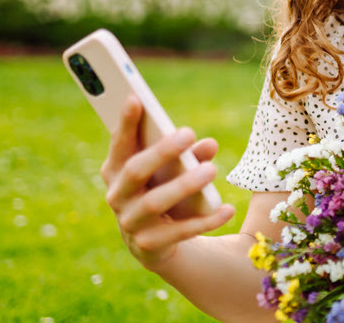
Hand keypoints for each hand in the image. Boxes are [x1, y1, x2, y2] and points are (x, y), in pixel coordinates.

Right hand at [100, 95, 234, 268]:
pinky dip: (205, 221)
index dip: (124, 123)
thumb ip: (190, 155)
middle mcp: (117, 197)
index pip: (119, 145)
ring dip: (184, 185)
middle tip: (188, 131)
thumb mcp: (174, 171)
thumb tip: (209, 145)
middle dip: (161, 151)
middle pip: (135, 170)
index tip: (135, 98)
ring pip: (155, 202)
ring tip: (211, 170)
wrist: (156, 242)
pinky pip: (180, 232)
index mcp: (116, 171)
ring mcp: (130, 223)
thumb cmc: (163, 190)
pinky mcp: (149, 246)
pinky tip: (227, 210)